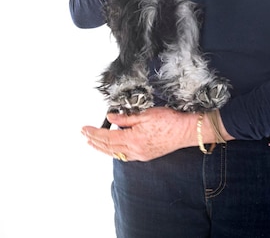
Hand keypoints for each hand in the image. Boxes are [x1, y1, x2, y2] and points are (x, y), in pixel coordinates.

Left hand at [82, 108, 196, 161]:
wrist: (185, 131)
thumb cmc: (169, 121)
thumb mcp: (146, 114)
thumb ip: (126, 118)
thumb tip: (111, 118)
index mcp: (133, 139)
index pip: (108, 137)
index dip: (94, 133)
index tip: (85, 129)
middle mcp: (135, 150)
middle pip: (109, 147)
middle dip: (95, 141)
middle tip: (84, 135)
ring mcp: (140, 155)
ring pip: (116, 153)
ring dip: (102, 148)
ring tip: (93, 143)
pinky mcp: (146, 155)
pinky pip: (125, 156)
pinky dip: (115, 151)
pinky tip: (112, 148)